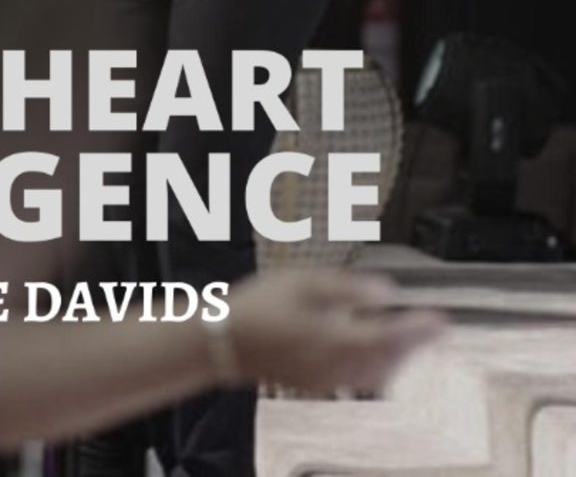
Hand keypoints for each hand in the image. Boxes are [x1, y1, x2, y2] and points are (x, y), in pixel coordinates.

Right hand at [226, 269, 444, 394]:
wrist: (226, 341)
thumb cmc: (258, 304)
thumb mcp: (299, 282)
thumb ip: (345, 287)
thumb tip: (385, 291)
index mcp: (333, 338)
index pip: (388, 337)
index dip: (417, 330)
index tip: (440, 320)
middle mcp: (336, 365)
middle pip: (388, 360)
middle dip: (413, 344)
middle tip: (433, 327)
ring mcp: (328, 380)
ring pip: (378, 374)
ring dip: (399, 357)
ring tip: (411, 339)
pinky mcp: (319, 385)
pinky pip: (361, 379)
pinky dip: (380, 367)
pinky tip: (379, 354)